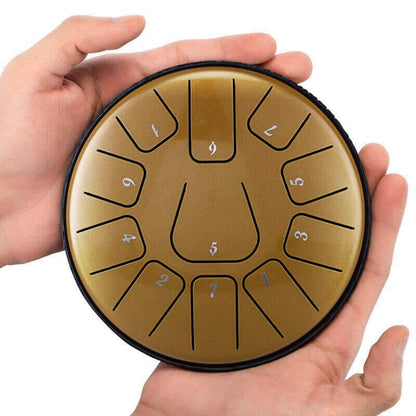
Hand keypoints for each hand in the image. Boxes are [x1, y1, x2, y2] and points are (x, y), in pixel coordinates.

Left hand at [0, 15, 310, 266]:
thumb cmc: (4, 144)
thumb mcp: (34, 73)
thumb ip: (80, 38)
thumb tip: (136, 21)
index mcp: (119, 84)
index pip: (185, 60)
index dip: (228, 51)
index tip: (269, 48)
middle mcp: (140, 118)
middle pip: (208, 94)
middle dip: (255, 81)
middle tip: (298, 75)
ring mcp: (147, 156)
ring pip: (207, 135)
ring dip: (246, 123)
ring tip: (287, 113)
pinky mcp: (145, 191)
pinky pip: (191, 178)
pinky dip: (220, 171)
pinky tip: (245, 168)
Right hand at [134, 146, 407, 415]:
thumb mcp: (330, 415)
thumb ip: (370, 387)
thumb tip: (400, 334)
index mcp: (324, 331)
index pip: (362, 267)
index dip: (381, 226)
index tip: (392, 183)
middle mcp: (291, 302)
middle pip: (325, 239)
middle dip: (348, 197)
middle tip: (363, 155)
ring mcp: (251, 290)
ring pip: (279, 234)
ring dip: (296, 197)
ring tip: (315, 157)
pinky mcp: (214, 286)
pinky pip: (226, 245)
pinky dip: (235, 217)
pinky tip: (245, 187)